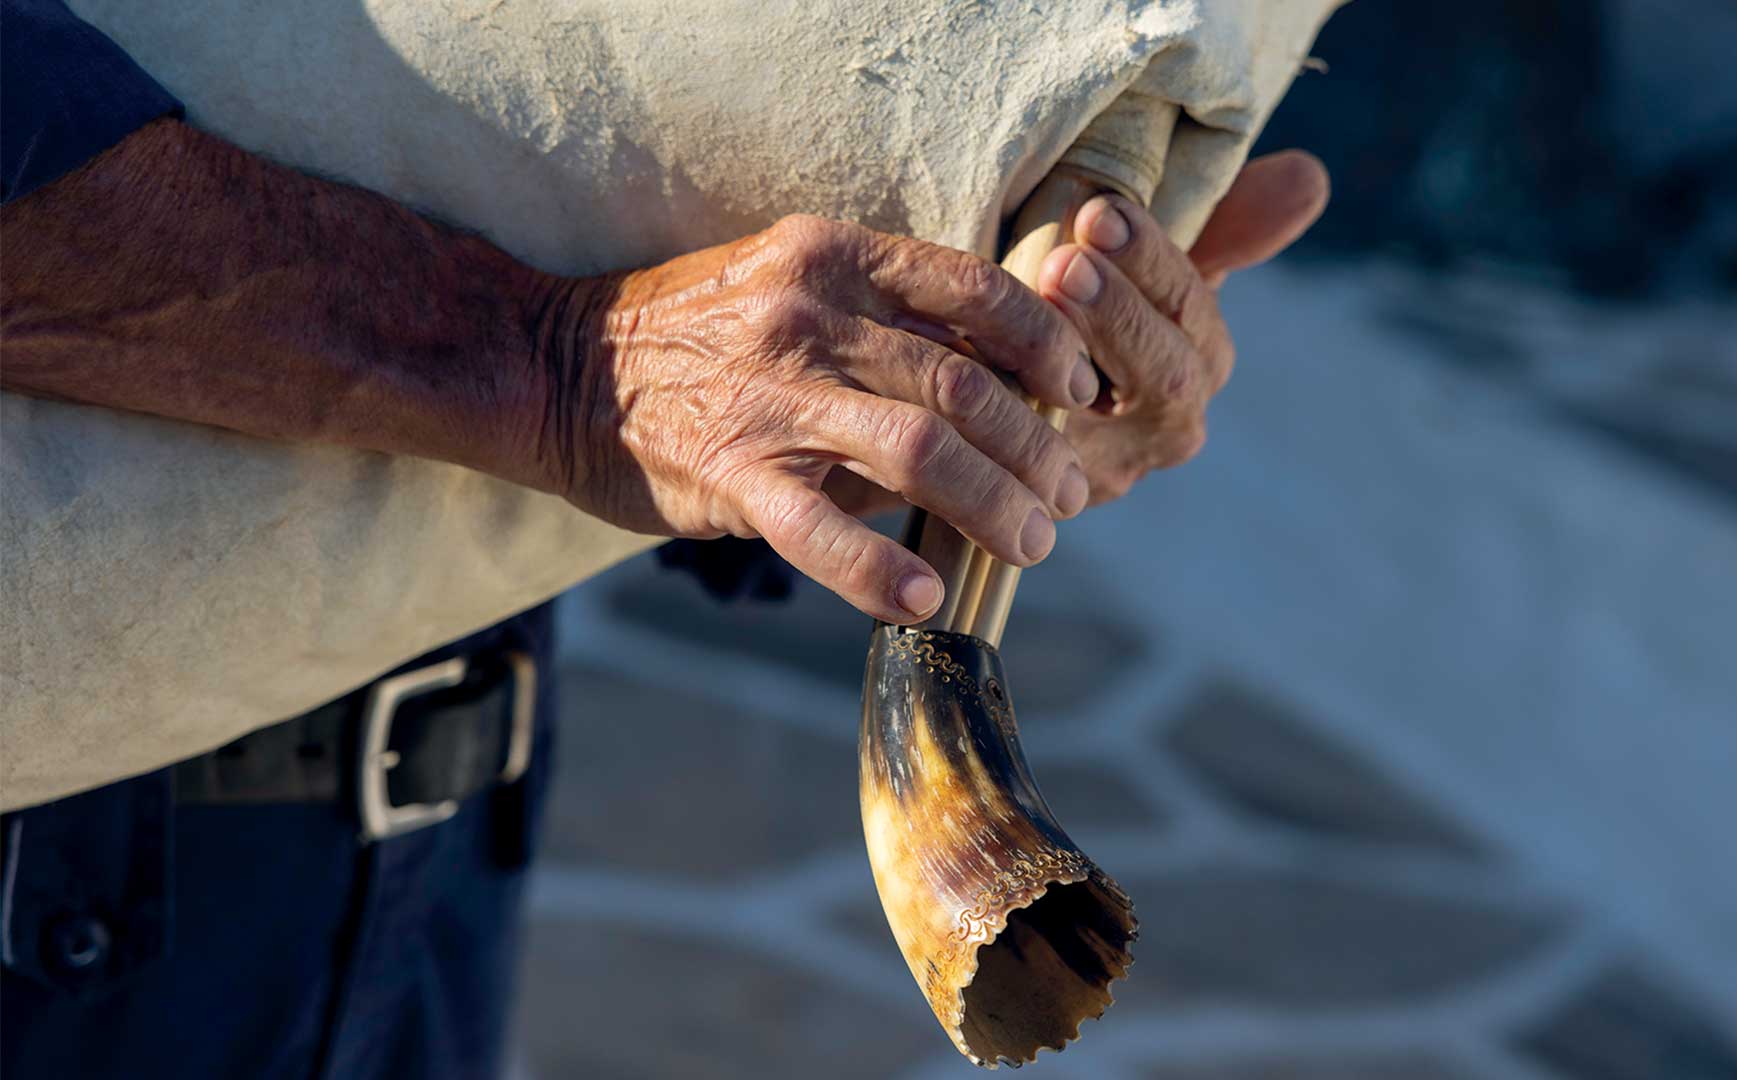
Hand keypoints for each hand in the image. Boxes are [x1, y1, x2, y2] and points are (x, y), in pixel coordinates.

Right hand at [541, 215, 1095, 621]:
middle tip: (1066, 495)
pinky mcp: (727, 474)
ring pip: (919, 452)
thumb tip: (999, 388)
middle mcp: (809, 316)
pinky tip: (925, 599)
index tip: (1078, 392)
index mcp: (833, 257)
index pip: (976, 290)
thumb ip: (885, 325)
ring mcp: (768, 396)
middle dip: (1035, 450)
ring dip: (994, 508)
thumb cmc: (693, 331)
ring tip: (1029, 544)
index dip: (1047, 345)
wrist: (552, 366)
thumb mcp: (789, 283)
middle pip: (965, 384)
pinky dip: (882, 572)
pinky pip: (822, 531)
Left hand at [1036, 151, 1329, 501]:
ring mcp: (1114, 471)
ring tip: (1027, 303)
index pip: (1190, 305)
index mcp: (1204, 356)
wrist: (1010, 405)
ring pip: (1101, 421)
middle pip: (1163, 372)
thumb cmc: (1089, 313)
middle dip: (1115, 312)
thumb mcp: (1150, 269)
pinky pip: (1036, 457)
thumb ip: (1223, 226)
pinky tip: (975, 362)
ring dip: (1066, 363)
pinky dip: (1008, 409)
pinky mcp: (1053, 501)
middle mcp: (1173, 425)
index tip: (1100, 210)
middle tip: (1064, 260)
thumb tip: (1310, 178)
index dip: (1150, 260)